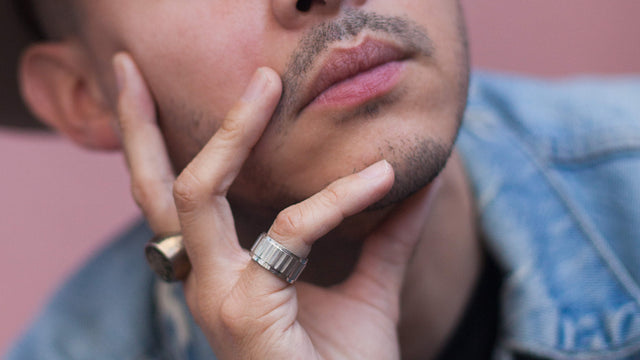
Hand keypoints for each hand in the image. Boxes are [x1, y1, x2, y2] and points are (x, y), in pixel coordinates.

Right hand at [114, 52, 431, 358]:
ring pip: (195, 194)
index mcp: (223, 272)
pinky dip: (336, 198)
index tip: (211, 98)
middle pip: (152, 190)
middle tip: (129, 64)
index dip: (169, 146)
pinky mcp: (247, 313)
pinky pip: (288, 231)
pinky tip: (383, 176)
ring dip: (227, 132)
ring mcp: (218, 298)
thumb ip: (384, 232)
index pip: (179, 199)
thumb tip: (417, 176)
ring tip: (266, 83)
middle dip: (136, 124)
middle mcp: (206, 282)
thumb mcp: (368, 287)